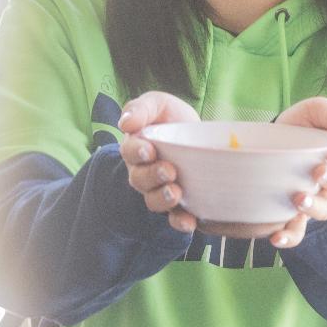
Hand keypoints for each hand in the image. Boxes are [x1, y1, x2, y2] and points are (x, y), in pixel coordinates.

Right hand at [118, 91, 200, 232]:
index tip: (149, 150)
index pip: (130, 153)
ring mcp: (159, 190)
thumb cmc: (172, 118)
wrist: (200, 136)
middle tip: (169, 171)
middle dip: (152, 176)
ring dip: (163, 199)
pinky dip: (180, 222)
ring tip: (176, 193)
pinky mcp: (178, 205)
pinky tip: (190, 222)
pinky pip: (174, 218)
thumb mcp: (158, 104)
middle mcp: (143, 173)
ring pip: (154, 201)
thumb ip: (141, 108)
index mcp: (136, 149)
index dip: (137, 153)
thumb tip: (126, 123)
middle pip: (140, 179)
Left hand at [268, 97, 326, 249]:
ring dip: (314, 207)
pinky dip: (289, 236)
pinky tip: (276, 236)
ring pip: (324, 210)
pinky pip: (296, 231)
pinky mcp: (291, 214)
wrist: (263, 140)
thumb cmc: (297, 125)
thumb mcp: (313, 111)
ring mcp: (313, 199)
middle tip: (317, 172)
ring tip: (299, 199)